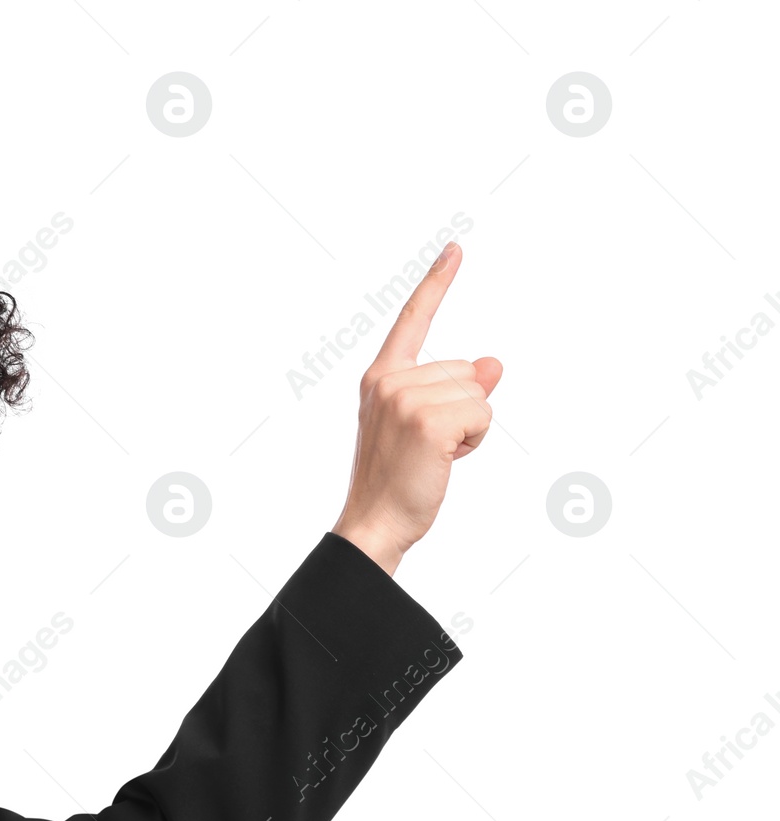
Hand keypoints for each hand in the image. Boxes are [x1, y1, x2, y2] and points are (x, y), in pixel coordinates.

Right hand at [332, 241, 501, 574]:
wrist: (374, 524)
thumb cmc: (396, 481)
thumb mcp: (426, 428)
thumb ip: (455, 390)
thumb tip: (494, 364)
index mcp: (380, 379)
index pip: (413, 320)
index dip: (436, 283)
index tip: (456, 248)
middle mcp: (388, 381)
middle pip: (464, 370)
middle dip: (462, 409)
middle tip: (428, 449)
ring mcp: (405, 399)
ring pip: (477, 394)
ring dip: (469, 429)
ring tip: (433, 457)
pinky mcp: (428, 420)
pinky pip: (481, 414)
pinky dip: (474, 440)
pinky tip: (443, 460)